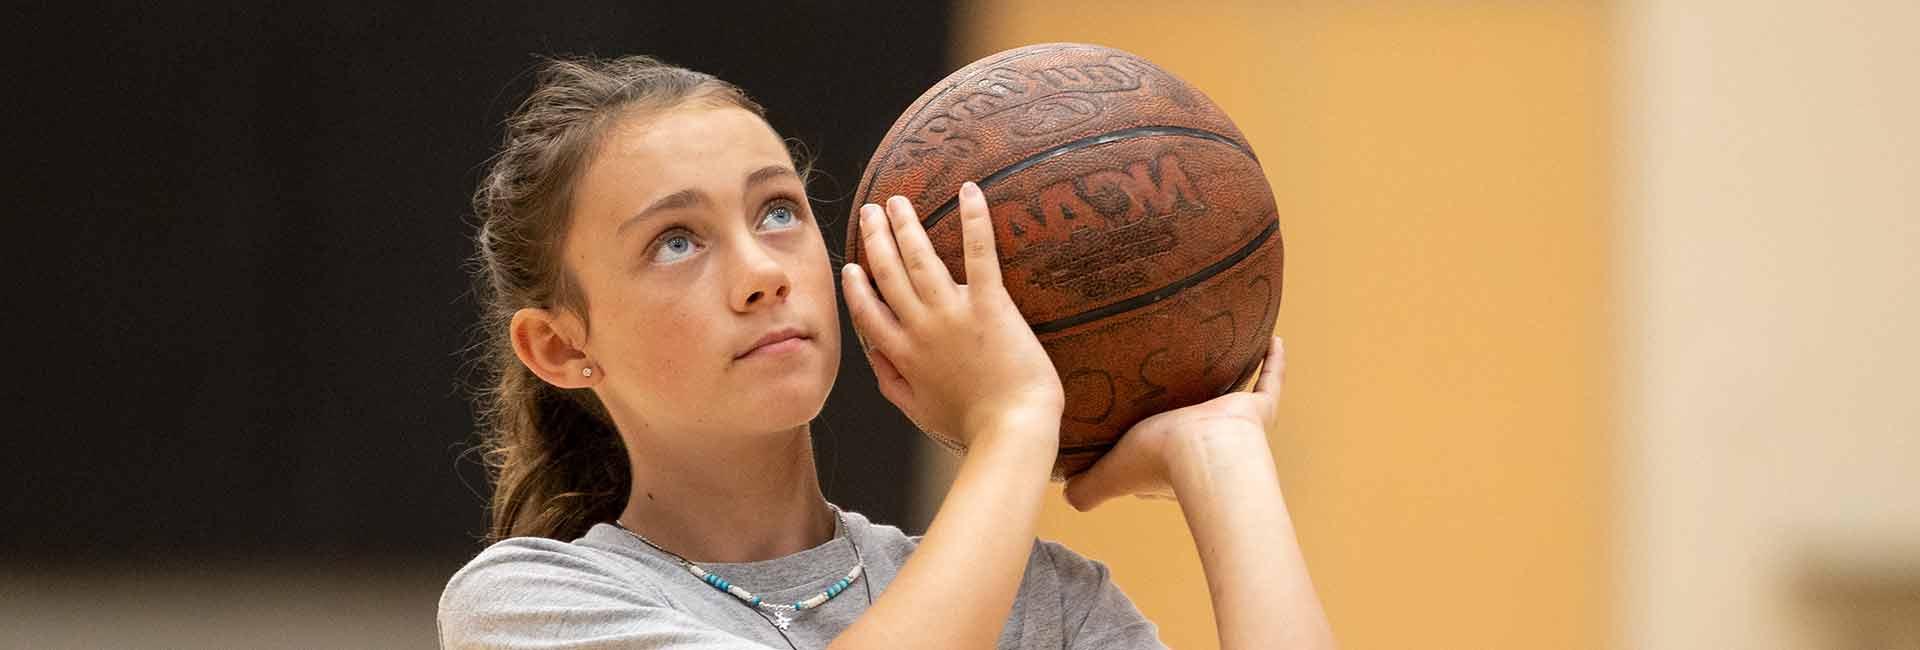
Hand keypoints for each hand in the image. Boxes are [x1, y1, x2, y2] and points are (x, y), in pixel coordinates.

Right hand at [841, 182, 1064, 446]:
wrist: (1012, 430)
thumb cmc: (972, 426)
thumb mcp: (919, 410)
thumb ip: (891, 381)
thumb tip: (873, 356)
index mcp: (903, 354)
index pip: (868, 312)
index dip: (857, 286)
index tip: (852, 265)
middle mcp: (921, 328)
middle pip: (889, 273)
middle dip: (876, 238)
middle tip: (872, 211)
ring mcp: (953, 313)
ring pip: (920, 258)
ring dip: (905, 225)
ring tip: (897, 201)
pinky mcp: (990, 305)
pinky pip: (979, 254)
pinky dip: (974, 219)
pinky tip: (969, 190)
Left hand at [1063, 336, 1286, 510]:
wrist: (1207, 453)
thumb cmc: (1158, 460)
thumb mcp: (1111, 472)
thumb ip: (1088, 487)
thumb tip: (1065, 497)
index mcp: (1170, 460)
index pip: (1155, 451)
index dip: (1141, 443)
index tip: (1129, 425)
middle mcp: (1203, 442)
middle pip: (1191, 420)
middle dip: (1182, 405)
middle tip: (1169, 378)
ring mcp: (1233, 427)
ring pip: (1231, 399)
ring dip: (1230, 380)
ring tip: (1219, 351)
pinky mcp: (1256, 411)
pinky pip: (1270, 382)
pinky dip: (1273, 363)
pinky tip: (1272, 339)